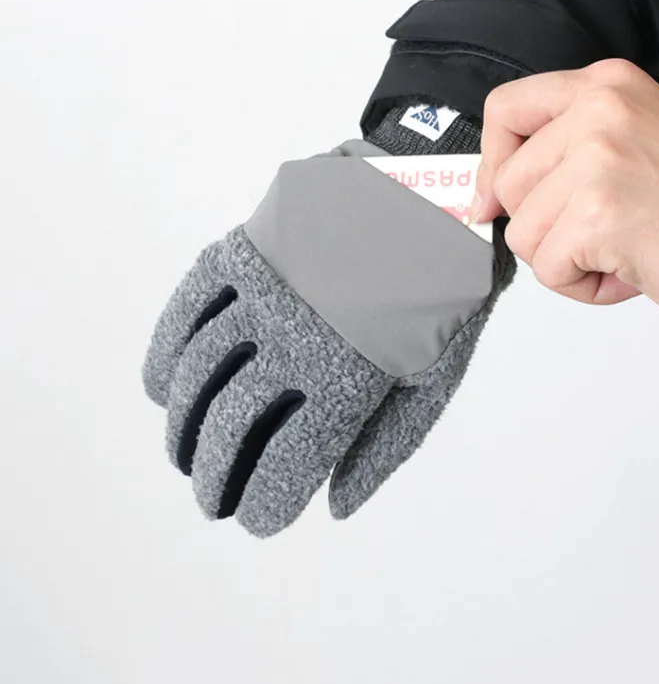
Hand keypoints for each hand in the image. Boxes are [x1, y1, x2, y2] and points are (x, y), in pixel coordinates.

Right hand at [144, 139, 514, 535]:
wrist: (437, 190)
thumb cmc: (444, 290)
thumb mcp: (437, 372)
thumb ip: (387, 443)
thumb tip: (335, 507)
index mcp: (351, 373)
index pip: (286, 461)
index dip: (264, 503)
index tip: (259, 519)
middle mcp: (296, 335)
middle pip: (229, 424)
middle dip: (214, 478)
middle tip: (213, 502)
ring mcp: (265, 290)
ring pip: (199, 373)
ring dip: (182, 426)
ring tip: (185, 455)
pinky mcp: (248, 250)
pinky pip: (188, 308)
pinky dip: (166, 352)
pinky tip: (163, 386)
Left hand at [471, 59, 658, 316]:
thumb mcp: (637, 137)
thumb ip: (570, 147)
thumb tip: (492, 192)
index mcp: (605, 86)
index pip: (507, 110)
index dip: (492, 161)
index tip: (495, 198)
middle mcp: (597, 111)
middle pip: (509, 183)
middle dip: (543, 226)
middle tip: (598, 234)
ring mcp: (595, 159)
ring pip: (524, 232)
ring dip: (567, 259)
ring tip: (622, 252)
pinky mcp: (597, 212)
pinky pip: (550, 267)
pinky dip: (584, 285)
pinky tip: (629, 271)